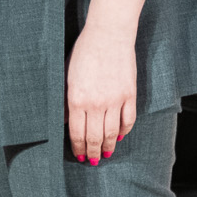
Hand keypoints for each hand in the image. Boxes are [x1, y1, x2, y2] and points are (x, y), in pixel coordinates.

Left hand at [64, 24, 137, 164]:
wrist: (108, 35)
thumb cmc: (84, 53)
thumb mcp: (67, 77)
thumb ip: (67, 101)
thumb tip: (67, 122)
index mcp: (77, 99)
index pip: (77, 133)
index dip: (78, 148)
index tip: (79, 156)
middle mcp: (96, 103)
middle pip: (95, 137)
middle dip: (93, 152)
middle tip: (92, 161)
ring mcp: (115, 100)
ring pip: (112, 132)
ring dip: (108, 146)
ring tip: (106, 154)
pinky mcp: (130, 94)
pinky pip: (128, 119)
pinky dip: (124, 131)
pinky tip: (119, 136)